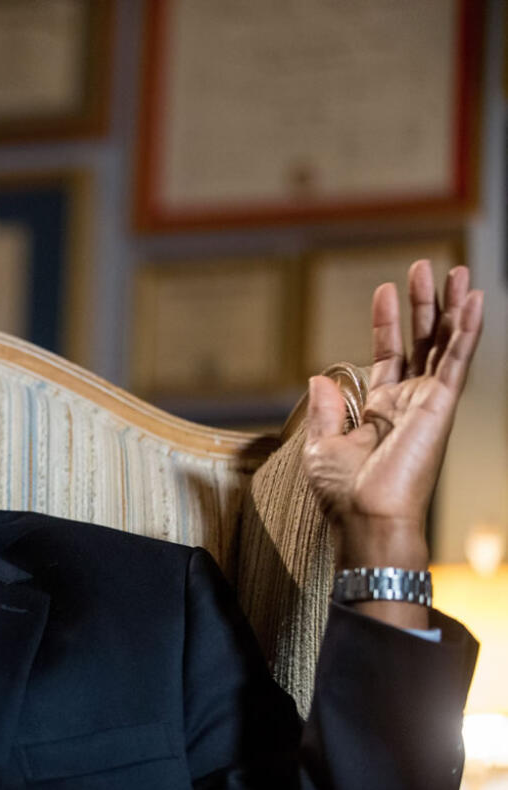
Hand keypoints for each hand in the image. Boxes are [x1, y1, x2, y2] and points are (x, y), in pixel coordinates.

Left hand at [304, 261, 482, 625]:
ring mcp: (429, 402)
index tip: (385, 290)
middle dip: (424, 304)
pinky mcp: (442, 405)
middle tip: (424, 268)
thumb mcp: (323, 444)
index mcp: (383, 409)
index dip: (387, 322)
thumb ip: (327, 408)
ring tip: (455, 271)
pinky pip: (458, 359)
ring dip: (451, 307)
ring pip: (445, 343)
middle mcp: (410, 402)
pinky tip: (475, 300)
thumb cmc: (344, 492)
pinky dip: (468, 329)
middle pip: (422, 341)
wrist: (365, 516)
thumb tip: (319, 377)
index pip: (389, 354)